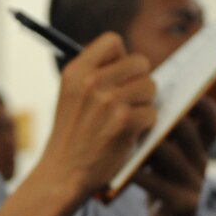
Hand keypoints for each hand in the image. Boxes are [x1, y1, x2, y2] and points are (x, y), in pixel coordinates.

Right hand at [33, 33, 157, 200]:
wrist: (62, 174)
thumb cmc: (72, 135)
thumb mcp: (71, 95)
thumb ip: (96, 73)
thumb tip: (136, 62)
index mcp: (75, 71)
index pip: (113, 41)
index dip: (121, 58)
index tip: (116, 78)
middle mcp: (91, 81)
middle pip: (140, 63)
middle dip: (139, 83)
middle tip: (126, 104)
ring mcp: (109, 101)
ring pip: (150, 87)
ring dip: (144, 105)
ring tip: (125, 120)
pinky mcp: (125, 122)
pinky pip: (152, 112)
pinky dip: (145, 126)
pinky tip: (128, 135)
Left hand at [137, 99, 215, 215]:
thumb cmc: (162, 181)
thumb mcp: (169, 155)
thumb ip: (166, 131)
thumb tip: (148, 93)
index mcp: (199, 147)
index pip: (212, 121)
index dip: (205, 104)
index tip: (185, 89)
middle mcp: (200, 162)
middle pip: (189, 133)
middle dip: (168, 118)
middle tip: (144, 106)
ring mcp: (193, 184)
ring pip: (171, 156)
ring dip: (149, 144)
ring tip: (130, 135)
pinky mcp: (182, 204)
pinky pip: (158, 185)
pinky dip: (139, 175)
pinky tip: (123, 171)